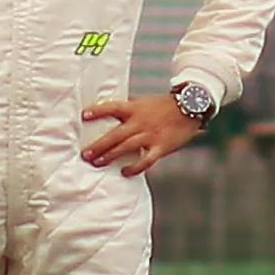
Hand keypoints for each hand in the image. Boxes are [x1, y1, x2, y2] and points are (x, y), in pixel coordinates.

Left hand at [77, 91, 199, 174]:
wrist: (190, 107)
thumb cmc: (165, 106)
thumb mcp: (145, 103)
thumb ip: (130, 111)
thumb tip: (111, 117)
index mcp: (135, 108)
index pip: (112, 107)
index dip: (97, 111)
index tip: (84, 116)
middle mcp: (140, 122)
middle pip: (115, 134)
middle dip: (98, 145)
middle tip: (85, 154)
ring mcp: (150, 135)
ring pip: (126, 147)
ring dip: (110, 156)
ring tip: (97, 163)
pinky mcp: (160, 147)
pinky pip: (145, 160)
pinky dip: (134, 168)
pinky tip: (124, 172)